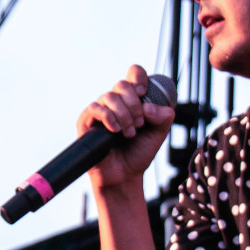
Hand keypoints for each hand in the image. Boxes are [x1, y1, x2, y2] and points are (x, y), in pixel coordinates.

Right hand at [78, 65, 174, 190]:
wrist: (123, 175)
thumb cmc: (138, 153)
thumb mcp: (159, 133)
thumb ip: (163, 116)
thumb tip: (148, 106)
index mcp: (132, 99)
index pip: (133, 74)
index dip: (139, 77)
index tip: (144, 92)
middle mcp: (115, 102)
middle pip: (122, 84)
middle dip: (134, 104)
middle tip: (139, 124)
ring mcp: (100, 110)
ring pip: (110, 96)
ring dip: (124, 115)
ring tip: (129, 133)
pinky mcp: (87, 120)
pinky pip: (95, 108)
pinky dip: (108, 117)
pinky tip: (115, 130)